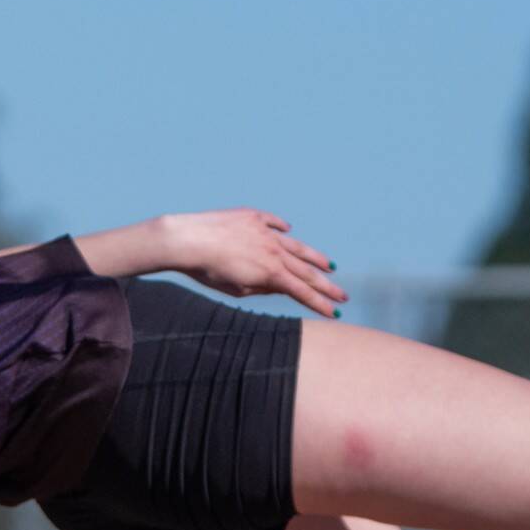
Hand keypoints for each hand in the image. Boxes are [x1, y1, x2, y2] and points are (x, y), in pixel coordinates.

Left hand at [162, 210, 345, 318]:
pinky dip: (280, 227)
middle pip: (306, 271)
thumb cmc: (207, 271)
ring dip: (313, 257)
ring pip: (295, 245)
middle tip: (343, 295)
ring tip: (329, 265)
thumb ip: (262, 287)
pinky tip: (288, 229)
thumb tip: (281, 284)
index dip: (320, 304)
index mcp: (271, 272)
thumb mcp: (237, 289)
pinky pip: (271, 222)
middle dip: (326, 285)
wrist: (187, 239)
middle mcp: (273, 249)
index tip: (336, 313)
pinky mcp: (250, 216)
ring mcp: (263, 230)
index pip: (302, 291)